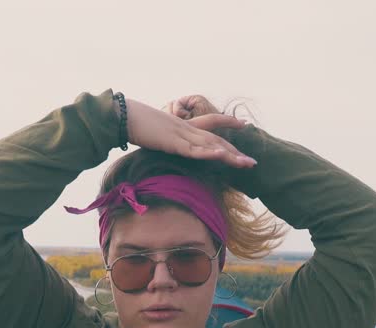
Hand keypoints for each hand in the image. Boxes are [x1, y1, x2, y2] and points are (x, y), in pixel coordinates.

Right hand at [124, 98, 253, 167]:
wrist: (122, 116)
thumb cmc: (134, 123)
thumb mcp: (152, 132)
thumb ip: (161, 137)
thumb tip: (162, 141)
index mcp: (182, 125)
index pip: (210, 123)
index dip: (227, 122)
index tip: (243, 124)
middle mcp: (186, 128)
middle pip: (216, 140)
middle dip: (235, 152)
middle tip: (252, 161)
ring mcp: (181, 135)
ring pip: (211, 146)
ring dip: (230, 156)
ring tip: (247, 163)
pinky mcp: (173, 143)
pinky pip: (194, 150)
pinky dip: (209, 153)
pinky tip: (222, 156)